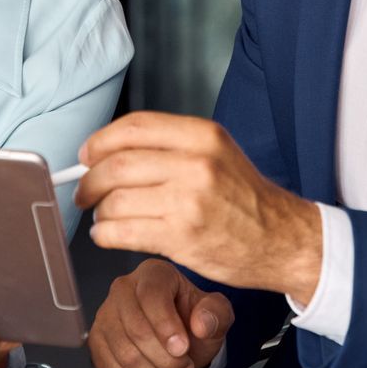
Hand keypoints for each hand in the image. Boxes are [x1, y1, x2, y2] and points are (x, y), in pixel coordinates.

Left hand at [74, 112, 322, 299]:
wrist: (282, 240)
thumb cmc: (246, 199)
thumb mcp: (217, 153)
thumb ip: (169, 147)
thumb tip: (108, 153)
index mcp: (203, 135)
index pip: (133, 127)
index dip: (100, 141)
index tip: (86, 155)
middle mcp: (196, 163)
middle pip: (116, 165)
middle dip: (89, 181)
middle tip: (84, 191)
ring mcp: (188, 201)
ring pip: (115, 200)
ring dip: (99, 212)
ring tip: (104, 217)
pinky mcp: (182, 237)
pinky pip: (122, 232)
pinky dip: (105, 235)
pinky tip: (109, 235)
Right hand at [88, 258, 231, 367]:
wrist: (177, 338)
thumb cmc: (194, 320)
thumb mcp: (217, 314)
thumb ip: (216, 314)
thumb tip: (202, 323)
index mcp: (154, 273)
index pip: (151, 295)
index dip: (166, 326)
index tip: (183, 348)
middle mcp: (123, 288)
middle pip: (136, 329)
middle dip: (165, 358)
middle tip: (184, 367)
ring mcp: (105, 315)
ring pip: (124, 353)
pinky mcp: (96, 341)